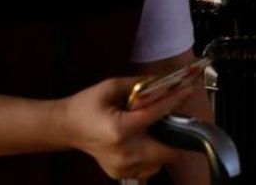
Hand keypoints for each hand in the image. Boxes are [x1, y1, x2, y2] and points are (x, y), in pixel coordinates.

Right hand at [56, 76, 193, 180]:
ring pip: (162, 162)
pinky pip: (150, 168)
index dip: (176, 100)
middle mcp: (124, 153)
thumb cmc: (86, 105)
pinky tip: (145, 141)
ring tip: (158, 130)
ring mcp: (123, 168)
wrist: (66, 127)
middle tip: (176, 118)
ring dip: (166, 146)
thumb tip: (164, 81)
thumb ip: (138, 83)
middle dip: (177, 134)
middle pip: (168, 151)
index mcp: (120, 130)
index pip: (157, 114)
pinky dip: (154, 156)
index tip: (189, 90)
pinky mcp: (122, 174)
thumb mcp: (109, 87)